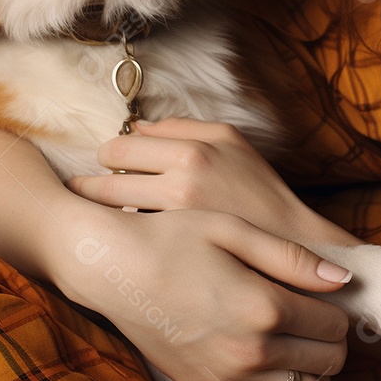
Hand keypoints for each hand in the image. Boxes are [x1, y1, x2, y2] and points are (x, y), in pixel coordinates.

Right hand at [51, 197, 350, 380]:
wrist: (114, 268)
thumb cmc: (173, 237)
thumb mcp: (233, 230)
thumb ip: (292, 257)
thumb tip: (344, 279)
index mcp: (264, 306)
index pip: (334, 325)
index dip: (338, 309)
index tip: (326, 294)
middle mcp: (251, 352)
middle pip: (327, 364)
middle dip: (332, 343)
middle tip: (316, 317)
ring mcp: (227, 377)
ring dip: (313, 377)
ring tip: (300, 347)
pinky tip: (273, 375)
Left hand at [68, 118, 348, 245]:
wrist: (289, 246)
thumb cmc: (258, 190)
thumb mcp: (230, 140)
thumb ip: (181, 127)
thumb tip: (136, 128)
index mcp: (192, 151)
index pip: (120, 146)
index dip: (109, 155)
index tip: (109, 162)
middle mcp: (179, 184)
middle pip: (104, 179)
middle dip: (92, 183)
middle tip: (90, 189)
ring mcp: (173, 223)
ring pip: (110, 210)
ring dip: (102, 210)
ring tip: (102, 215)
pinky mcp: (172, 252)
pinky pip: (128, 236)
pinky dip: (120, 234)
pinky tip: (124, 238)